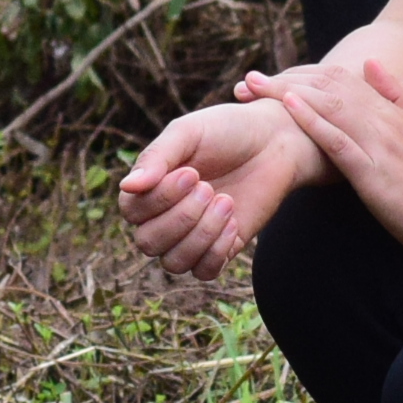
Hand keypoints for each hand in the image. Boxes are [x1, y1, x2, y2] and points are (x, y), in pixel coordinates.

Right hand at [115, 97, 324, 277]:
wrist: (274, 142)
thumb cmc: (226, 131)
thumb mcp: (188, 133)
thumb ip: (156, 157)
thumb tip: (127, 186)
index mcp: (150, 188)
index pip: (132, 211)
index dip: (159, 199)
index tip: (192, 173)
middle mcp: (164, 217)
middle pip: (148, 243)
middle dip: (181, 217)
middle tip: (209, 187)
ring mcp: (192, 236)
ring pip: (174, 262)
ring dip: (201, 234)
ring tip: (226, 202)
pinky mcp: (220, 250)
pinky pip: (204, 271)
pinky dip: (216, 251)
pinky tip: (233, 221)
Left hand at [253, 53, 402, 260]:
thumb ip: (399, 96)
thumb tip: (372, 64)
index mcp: (392, 112)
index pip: (340, 80)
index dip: (302, 74)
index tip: (271, 76)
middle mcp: (383, 121)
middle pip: (327, 87)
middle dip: (284, 80)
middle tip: (247, 80)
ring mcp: (379, 145)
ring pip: (329, 107)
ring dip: (287, 93)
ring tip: (253, 87)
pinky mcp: (375, 173)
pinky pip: (339, 142)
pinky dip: (313, 121)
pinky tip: (289, 108)